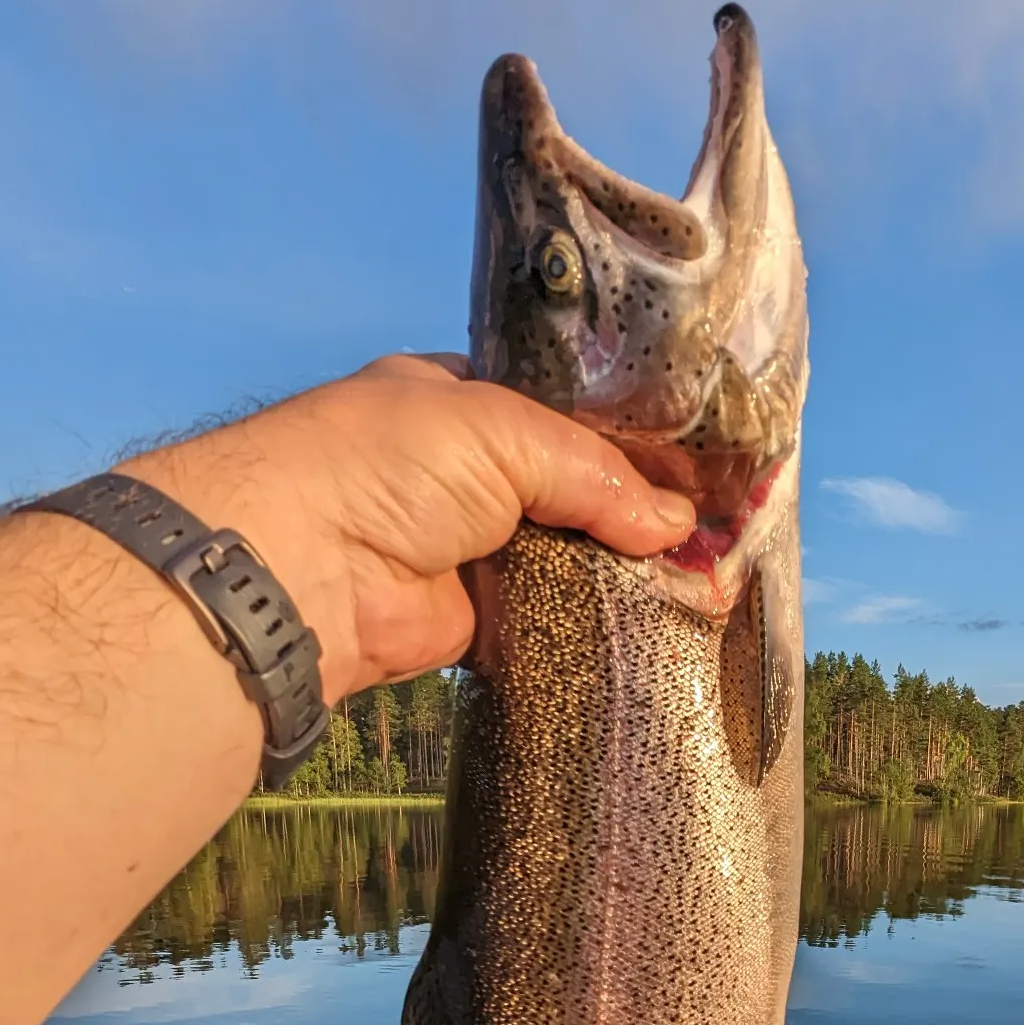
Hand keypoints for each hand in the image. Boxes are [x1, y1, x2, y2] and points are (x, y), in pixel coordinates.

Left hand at [117, 354, 695, 702]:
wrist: (306, 568)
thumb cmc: (392, 464)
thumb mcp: (501, 432)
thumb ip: (595, 473)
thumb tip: (675, 523)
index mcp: (466, 405)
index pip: (567, 417)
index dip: (631, 441)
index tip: (698, 468)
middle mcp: (471, 474)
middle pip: (576, 490)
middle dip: (638, 510)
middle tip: (717, 530)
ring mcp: (475, 549)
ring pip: (571, 556)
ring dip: (627, 568)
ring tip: (706, 578)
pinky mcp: (480, 619)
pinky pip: (553, 616)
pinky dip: (597, 619)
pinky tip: (659, 618)